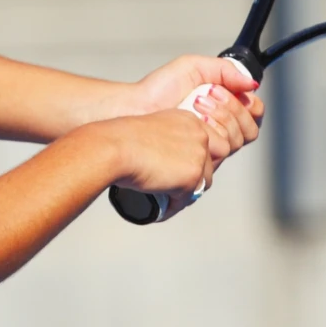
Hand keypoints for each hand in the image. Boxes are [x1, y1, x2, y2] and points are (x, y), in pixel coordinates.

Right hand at [87, 108, 219, 200]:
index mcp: (188, 120)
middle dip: (200, 176)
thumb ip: (165, 140)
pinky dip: (174, 205)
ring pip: (203, 183)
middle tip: (182, 185)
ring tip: (169, 198)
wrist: (113, 148)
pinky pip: (187, 199)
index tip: (186, 167)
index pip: (211, 142)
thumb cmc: (119, 138)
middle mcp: (198, 135)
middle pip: (212, 163)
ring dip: (188, 192)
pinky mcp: (191, 177)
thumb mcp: (149, 130)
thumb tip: (166, 159)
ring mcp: (198, 156)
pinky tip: (161, 207)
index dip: (201, 157)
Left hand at [127, 55, 262, 164]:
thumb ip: (225, 70)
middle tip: (205, 95)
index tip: (223, 90)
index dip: (246, 102)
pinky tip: (195, 120)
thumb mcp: (193, 67)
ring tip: (196, 104)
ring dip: (221, 117)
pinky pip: (223, 151)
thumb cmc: (157, 89)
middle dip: (231, 108)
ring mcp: (211, 143)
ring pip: (239, 139)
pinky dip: (212, 131)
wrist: (136, 107)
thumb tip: (252, 83)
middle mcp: (220, 127)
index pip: (254, 110)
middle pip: (250, 127)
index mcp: (223, 106)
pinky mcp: (201, 157)